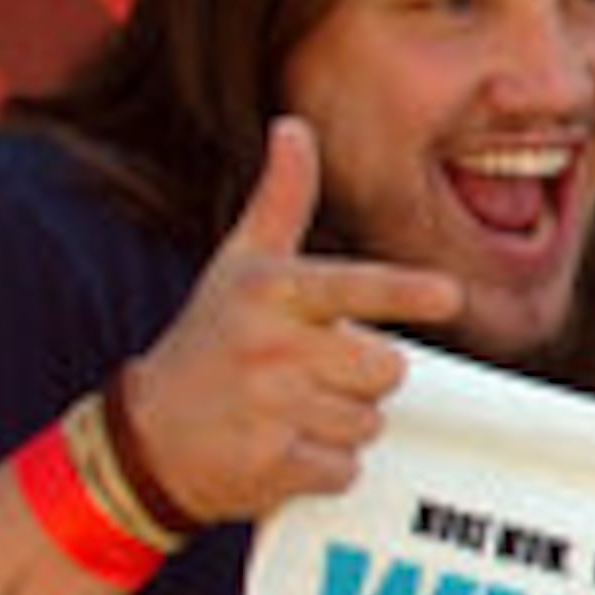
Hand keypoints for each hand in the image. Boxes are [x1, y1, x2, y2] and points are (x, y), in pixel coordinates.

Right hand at [122, 119, 462, 523]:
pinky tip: (281, 448)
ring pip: (370, 422)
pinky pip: (345, 468)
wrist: (146, 435)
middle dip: (361, 376)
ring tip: (288, 409)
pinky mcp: (271, 465)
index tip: (448, 295)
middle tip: (308, 372)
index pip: (353, 288)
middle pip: (387, 368)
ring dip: (341, 423)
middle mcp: (269, 347)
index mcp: (272, 291)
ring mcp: (268, 409)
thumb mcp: (240, 264)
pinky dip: (324, 466)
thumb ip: (282, 199)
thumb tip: (295, 126)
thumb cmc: (212, 338)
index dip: (404, 292)